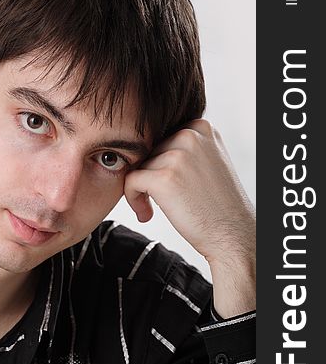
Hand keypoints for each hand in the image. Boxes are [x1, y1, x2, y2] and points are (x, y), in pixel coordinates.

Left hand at [123, 118, 254, 266]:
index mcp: (202, 128)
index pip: (162, 138)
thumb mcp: (208, 161)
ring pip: (139, 166)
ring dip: (141, 190)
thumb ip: (184, 148)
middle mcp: (191, 135)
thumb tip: (143, 145)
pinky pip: (131, 180)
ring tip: (153, 210)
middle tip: (158, 202)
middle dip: (149, 177)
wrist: (232, 235)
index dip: (159, 163)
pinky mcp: (164, 177)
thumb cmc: (217, 204)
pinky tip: (146, 215)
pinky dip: (132, 198)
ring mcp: (178, 155)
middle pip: (149, 151)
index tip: (164, 185)